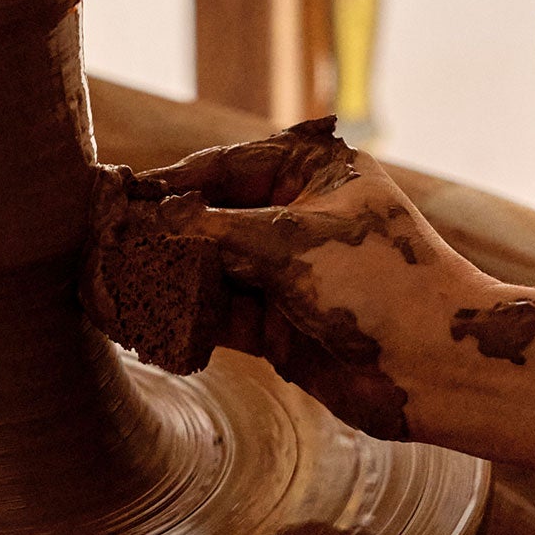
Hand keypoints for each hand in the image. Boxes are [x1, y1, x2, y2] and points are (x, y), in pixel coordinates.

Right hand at [131, 119, 534, 465]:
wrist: (435, 368)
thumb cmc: (380, 285)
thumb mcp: (290, 245)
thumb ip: (213, 232)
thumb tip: (148, 219)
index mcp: (317, 173)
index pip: (227, 166)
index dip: (171, 182)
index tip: (116, 194)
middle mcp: (300, 218)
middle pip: (212, 217)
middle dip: (160, 232)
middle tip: (99, 240)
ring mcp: (289, 273)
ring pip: (210, 268)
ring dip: (165, 277)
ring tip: (106, 279)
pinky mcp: (279, 325)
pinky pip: (219, 313)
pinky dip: (183, 315)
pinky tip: (140, 317)